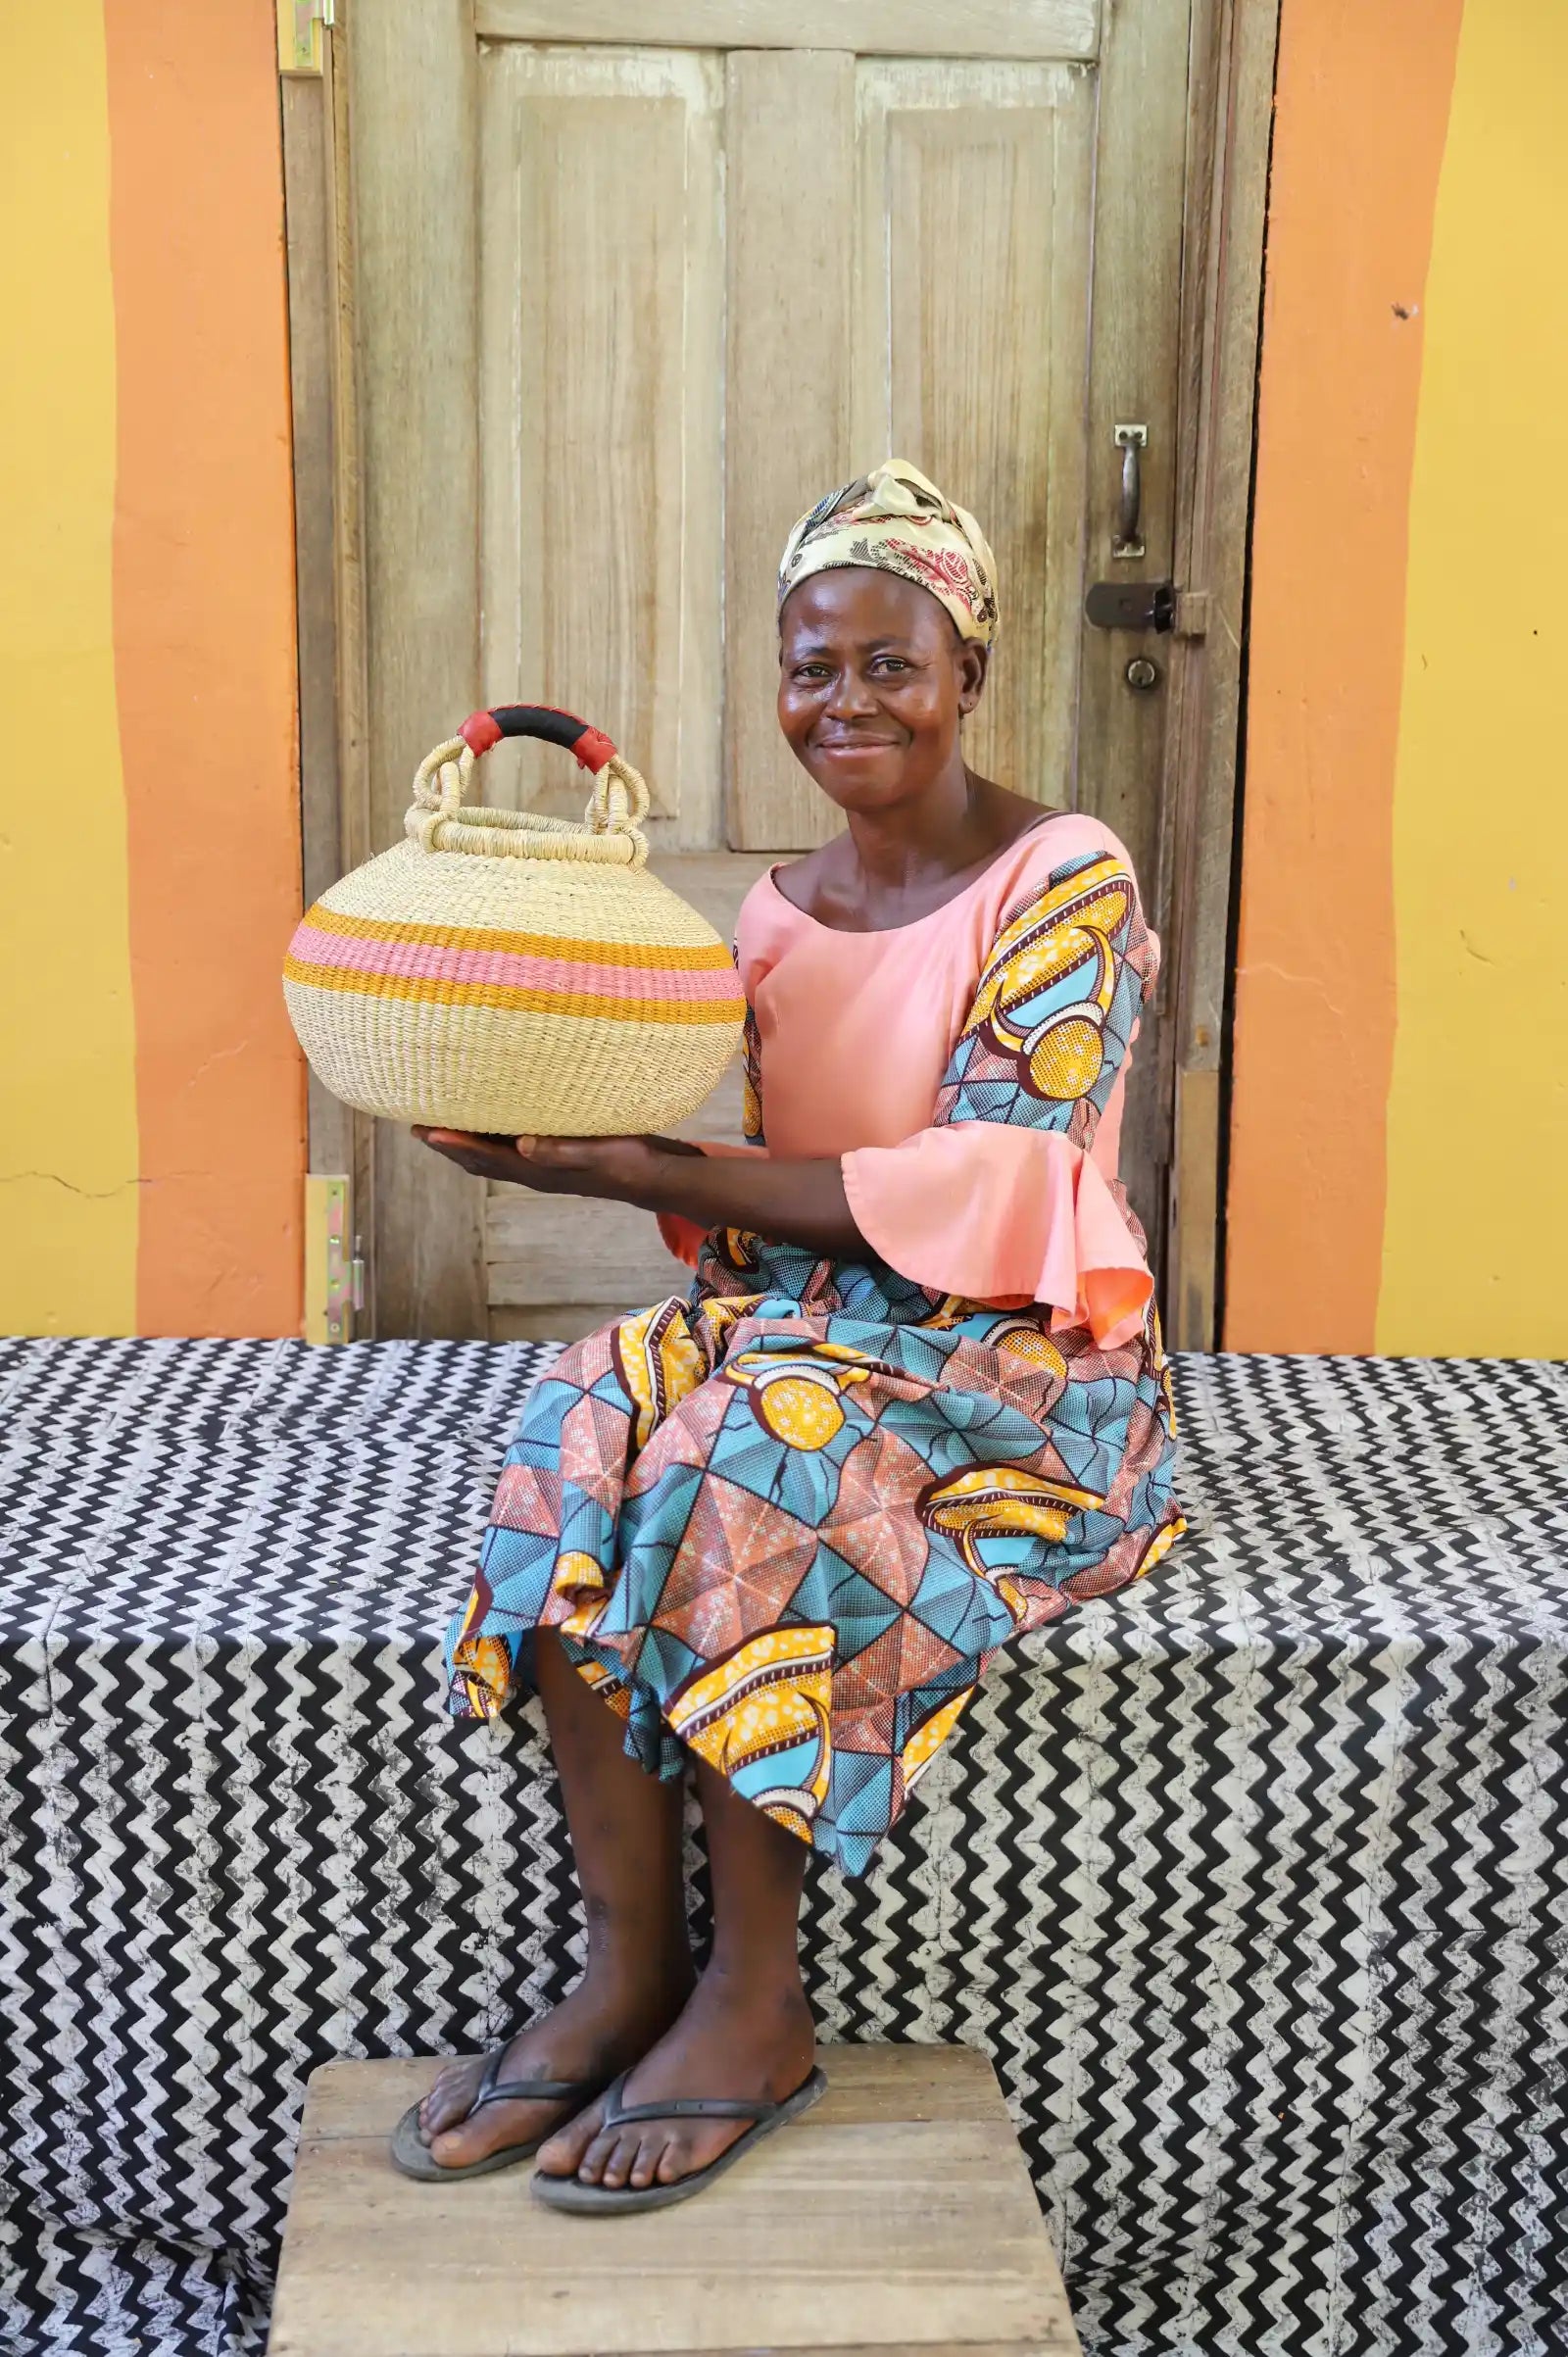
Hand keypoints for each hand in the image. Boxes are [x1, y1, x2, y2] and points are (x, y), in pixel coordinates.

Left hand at [413, 1127, 667, 1199]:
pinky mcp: (554, 1154)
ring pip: (490, 1154)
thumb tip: (523, 1146)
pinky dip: (487, 1135)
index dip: (454, 1144)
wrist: (655, 1177)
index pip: (485, 1157)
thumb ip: (562, 1151)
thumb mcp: (600, 1153)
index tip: (424, 1129)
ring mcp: (543, 1165)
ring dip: (462, 1141)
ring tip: (438, 1124)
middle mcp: (534, 1170)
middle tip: (413, 1125)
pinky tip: (487, 1120)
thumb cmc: (631, 1162)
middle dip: (447, 1143)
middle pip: (478, 1159)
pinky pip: (508, 1146)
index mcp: (539, 1170)